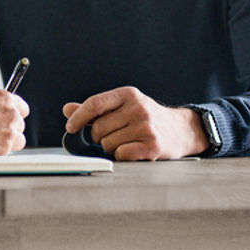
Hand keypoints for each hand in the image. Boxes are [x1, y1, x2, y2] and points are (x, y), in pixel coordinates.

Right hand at [0, 89, 28, 157]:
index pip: (22, 108)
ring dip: (8, 141)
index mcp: (5, 98)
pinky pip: (8, 151)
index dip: (15, 115)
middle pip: (20, 124)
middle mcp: (11, 113)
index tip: (10, 120)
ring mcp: (10, 131)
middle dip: (10, 129)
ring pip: (18, 139)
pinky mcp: (5, 147)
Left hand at [63, 86, 205, 160]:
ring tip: (127, 141)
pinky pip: (120, 154)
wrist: (182, 130)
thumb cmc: (146, 118)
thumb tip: (67, 110)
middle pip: (98, 128)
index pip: (95, 103)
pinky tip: (134, 150)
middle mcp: (138, 108)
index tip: (71, 127)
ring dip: (112, 147)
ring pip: (108, 144)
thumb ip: (95, 109)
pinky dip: (122, 156)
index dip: (79, 117)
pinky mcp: (153, 146)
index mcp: (128, 94)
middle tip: (115, 135)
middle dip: (100, 136)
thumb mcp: (123, 107)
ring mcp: (146, 127)